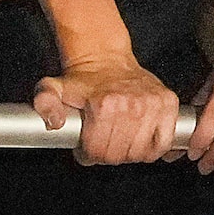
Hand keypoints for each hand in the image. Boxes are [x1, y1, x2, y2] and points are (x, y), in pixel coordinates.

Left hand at [35, 55, 178, 164]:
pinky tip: (142, 144)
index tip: (87, 149)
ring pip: (141, 153)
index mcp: (104, 104)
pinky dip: (154, 149)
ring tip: (119, 142)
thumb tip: (55, 122)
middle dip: (107, 155)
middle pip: (119, 155)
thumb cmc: (83, 80)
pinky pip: (165, 142)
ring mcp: (153, 105)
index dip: (88, 155)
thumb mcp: (53, 89)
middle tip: (102, 145)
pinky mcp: (168, 104)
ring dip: (129, 154)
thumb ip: (45, 104)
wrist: (105, 59)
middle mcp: (131, 104)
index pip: (98, 151)